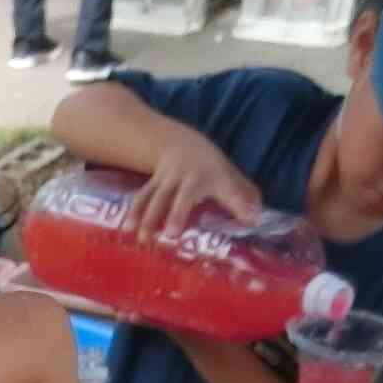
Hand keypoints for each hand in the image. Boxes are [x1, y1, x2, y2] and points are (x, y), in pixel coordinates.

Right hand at [130, 131, 262, 238]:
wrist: (179, 144)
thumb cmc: (210, 169)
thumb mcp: (229, 176)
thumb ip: (243, 196)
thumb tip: (255, 218)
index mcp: (215, 177)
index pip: (230, 190)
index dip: (240, 203)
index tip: (250, 218)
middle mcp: (190, 177)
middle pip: (182, 197)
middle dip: (176, 215)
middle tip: (171, 235)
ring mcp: (169, 179)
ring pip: (158, 197)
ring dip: (148, 217)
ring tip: (143, 238)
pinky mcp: (154, 183)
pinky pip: (143, 197)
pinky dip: (133, 213)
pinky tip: (127, 229)